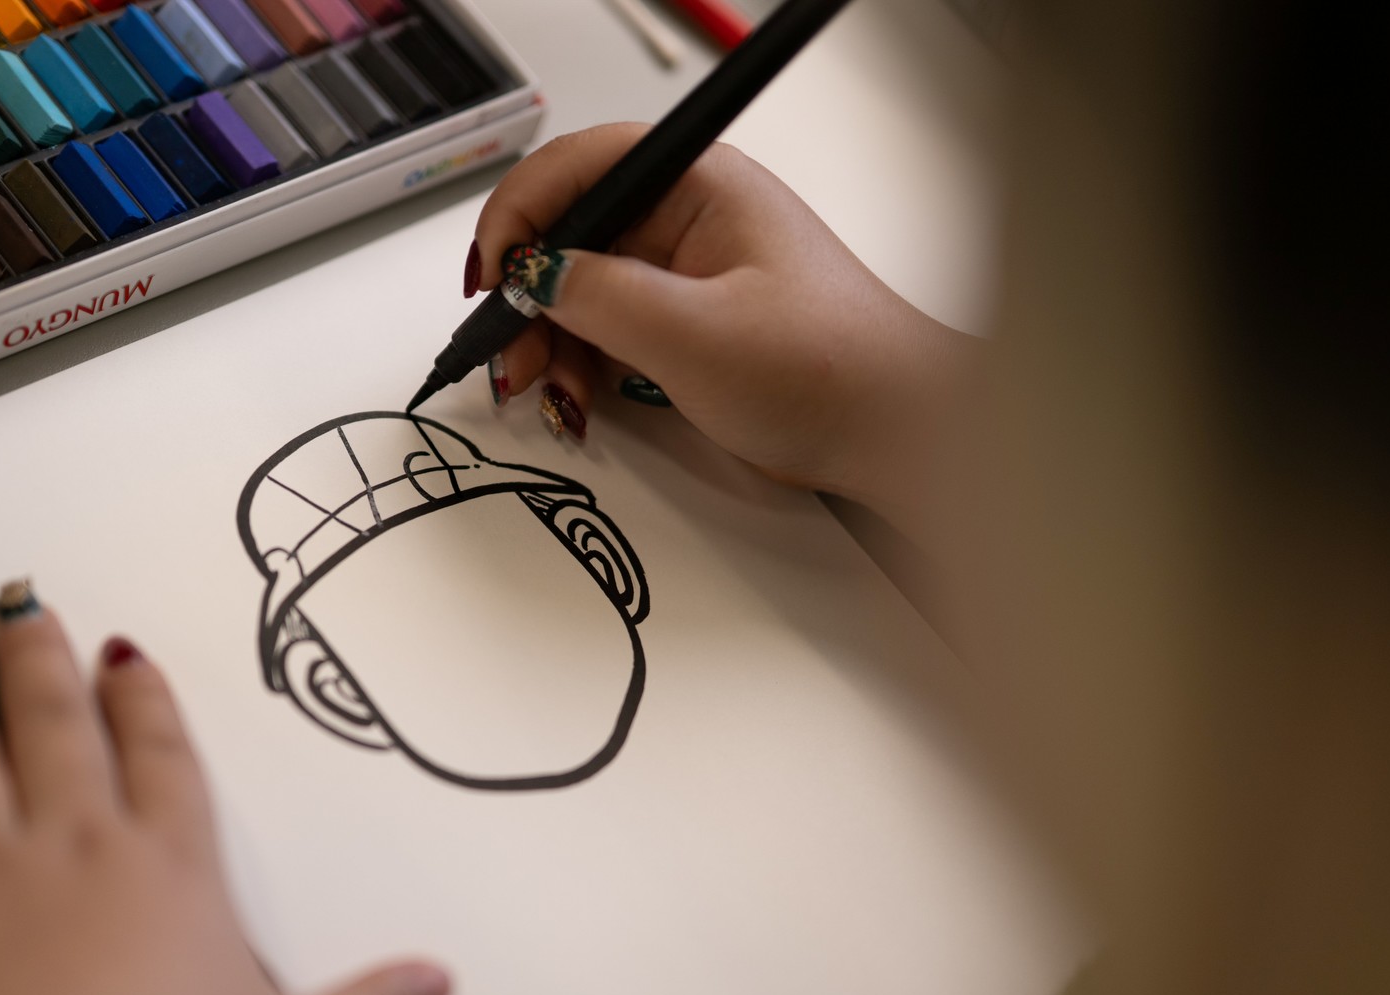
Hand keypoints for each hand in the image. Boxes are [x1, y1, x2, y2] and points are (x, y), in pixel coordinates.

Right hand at [470, 124, 978, 523]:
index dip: (520, 215)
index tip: (491, 277)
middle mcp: (693, 216)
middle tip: (507, 353)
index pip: (581, 165)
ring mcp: (692, 270)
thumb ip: (599, 299)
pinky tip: (577, 398)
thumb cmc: (833, 370)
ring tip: (546, 391)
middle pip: (574, 231)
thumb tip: (534, 279)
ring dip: (551, 338)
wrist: (898, 435)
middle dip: (530, 293)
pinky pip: (614, 326)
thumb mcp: (694, 336)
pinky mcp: (694, 320)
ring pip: (586, 287)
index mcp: (702, 184)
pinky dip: (584, 361)